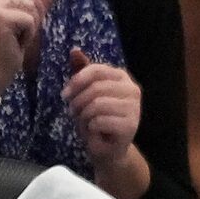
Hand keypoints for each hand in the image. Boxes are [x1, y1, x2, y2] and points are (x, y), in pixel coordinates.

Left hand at [64, 50, 142, 172]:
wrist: (108, 148)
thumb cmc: (97, 118)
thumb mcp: (86, 92)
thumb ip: (82, 71)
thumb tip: (74, 50)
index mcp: (121, 76)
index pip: (96, 70)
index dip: (76, 81)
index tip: (65, 95)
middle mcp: (132, 89)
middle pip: (96, 88)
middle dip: (78, 101)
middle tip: (73, 112)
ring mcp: (135, 108)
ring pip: (97, 104)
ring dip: (84, 115)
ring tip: (84, 121)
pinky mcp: (131, 125)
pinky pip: (101, 120)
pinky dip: (91, 127)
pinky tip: (95, 130)